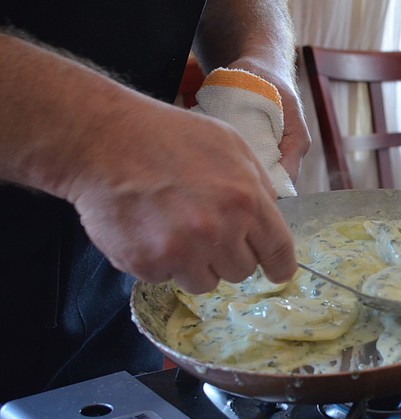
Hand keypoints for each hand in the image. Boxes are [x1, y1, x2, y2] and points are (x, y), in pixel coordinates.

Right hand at [67, 98, 297, 293]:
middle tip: (207, 229)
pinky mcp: (148, 265)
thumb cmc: (170, 136)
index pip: (279, 251)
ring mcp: (182, 252)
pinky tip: (151, 230)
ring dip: (196, 263)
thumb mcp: (231, 146)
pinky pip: (168, 279)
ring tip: (176, 229)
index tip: (277, 272)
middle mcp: (219, 232)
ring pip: (207, 282)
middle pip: (242, 271)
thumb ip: (257, 185)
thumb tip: (269, 217)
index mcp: (247, 201)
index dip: (279, 265)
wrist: (104, 140)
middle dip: (230, 254)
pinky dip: (162, 262)